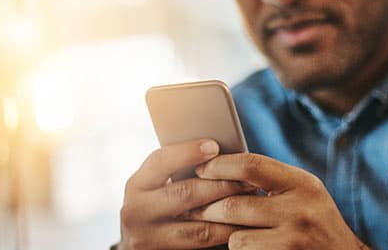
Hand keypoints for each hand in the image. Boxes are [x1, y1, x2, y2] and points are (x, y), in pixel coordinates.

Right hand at [119, 139, 251, 249]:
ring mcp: (145, 238)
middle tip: (249, 180)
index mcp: (136, 185)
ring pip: (198, 227)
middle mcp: (134, 211)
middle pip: (184, 193)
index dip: (187, 152)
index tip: (214, 146)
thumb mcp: (160, 188)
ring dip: (230, 215)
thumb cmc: (162, 208)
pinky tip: (241, 227)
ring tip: (253, 204)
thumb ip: (178, 173)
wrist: (145, 244)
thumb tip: (217, 151)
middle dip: (221, 185)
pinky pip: (201, 246)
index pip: (160, 161)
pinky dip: (225, 236)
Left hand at [187, 153, 368, 249]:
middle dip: (207, 208)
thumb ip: (271, 179)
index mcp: (303, 184)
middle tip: (191, 208)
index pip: (251, 166)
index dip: (219, 166)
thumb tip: (218, 167)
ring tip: (224, 230)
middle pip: (235, 204)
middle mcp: (301, 210)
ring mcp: (294, 240)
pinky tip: (248, 246)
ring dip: (225, 235)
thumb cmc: (316, 222)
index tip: (200, 169)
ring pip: (236, 237)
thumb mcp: (303, 193)